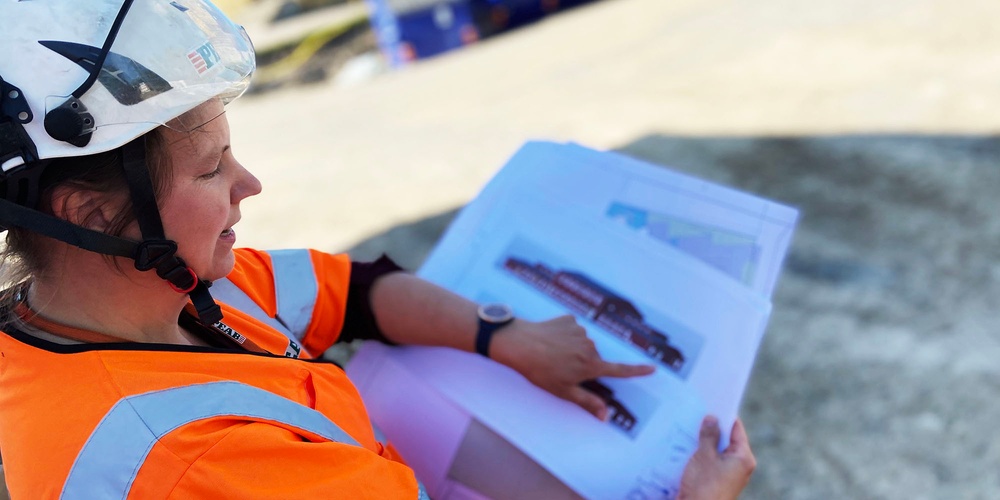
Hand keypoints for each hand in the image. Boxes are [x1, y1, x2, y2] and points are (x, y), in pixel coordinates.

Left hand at [489, 315, 654, 419]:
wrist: (519, 343)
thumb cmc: (539, 371)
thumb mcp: (563, 391)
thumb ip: (587, 402)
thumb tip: (606, 415)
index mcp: (591, 365)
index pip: (620, 370)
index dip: (637, 370)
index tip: (652, 368)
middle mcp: (590, 347)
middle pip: (595, 358)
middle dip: (584, 363)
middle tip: (562, 368)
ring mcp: (581, 331)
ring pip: (583, 343)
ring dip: (573, 348)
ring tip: (552, 353)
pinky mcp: (570, 319)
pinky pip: (573, 329)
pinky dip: (565, 335)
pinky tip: (550, 340)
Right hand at [679, 416, 755, 499]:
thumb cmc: (705, 486)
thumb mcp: (705, 455)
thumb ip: (709, 435)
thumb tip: (712, 419)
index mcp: (744, 458)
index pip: (736, 429)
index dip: (724, 415)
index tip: (713, 402)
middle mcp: (739, 466)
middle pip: (726, 440)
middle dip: (711, 429)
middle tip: (696, 415)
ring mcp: (727, 474)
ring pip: (716, 451)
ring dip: (703, 442)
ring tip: (689, 430)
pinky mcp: (716, 481)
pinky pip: (709, 462)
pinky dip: (700, 455)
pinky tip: (686, 448)